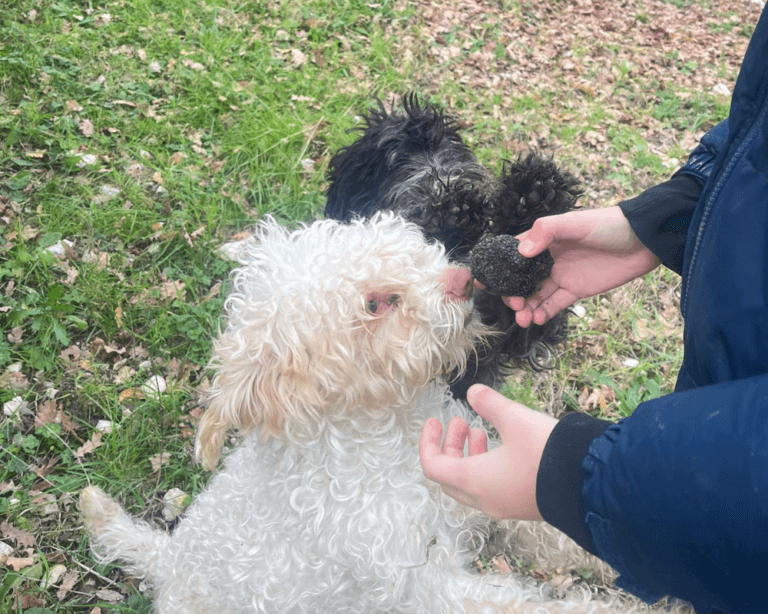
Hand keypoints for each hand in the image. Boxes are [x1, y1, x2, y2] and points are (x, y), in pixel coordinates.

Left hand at [419, 384, 556, 519]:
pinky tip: (502, 446)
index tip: (435, 421)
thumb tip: (473, 392)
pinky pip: (490, 488)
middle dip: (449, 447)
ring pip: (470, 483)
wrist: (589, 484)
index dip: (428, 442)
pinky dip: (486, 466)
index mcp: (474, 480)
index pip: (433, 466)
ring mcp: (503, 505)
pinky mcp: (521, 505)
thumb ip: (490, 404)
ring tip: (479, 430)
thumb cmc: (548, 453)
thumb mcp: (515, 418)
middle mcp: (485, 498)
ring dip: (469, 455)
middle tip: (459, 423)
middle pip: (450, 476)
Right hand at [501, 206, 660, 326]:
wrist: (643, 241)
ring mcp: (561, 275)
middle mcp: (548, 258)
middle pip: (521, 279)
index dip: (498, 267)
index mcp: (544, 239)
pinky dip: (544, 312)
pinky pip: (555, 303)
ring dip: (526, 307)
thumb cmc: (607, 224)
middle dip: (512, 293)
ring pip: (536, 294)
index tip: (484, 281)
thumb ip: (546, 232)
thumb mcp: (574, 223)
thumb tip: (521, 251)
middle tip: (512, 304)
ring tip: (522, 319)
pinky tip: (537, 319)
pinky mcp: (576, 290)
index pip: (513, 253)